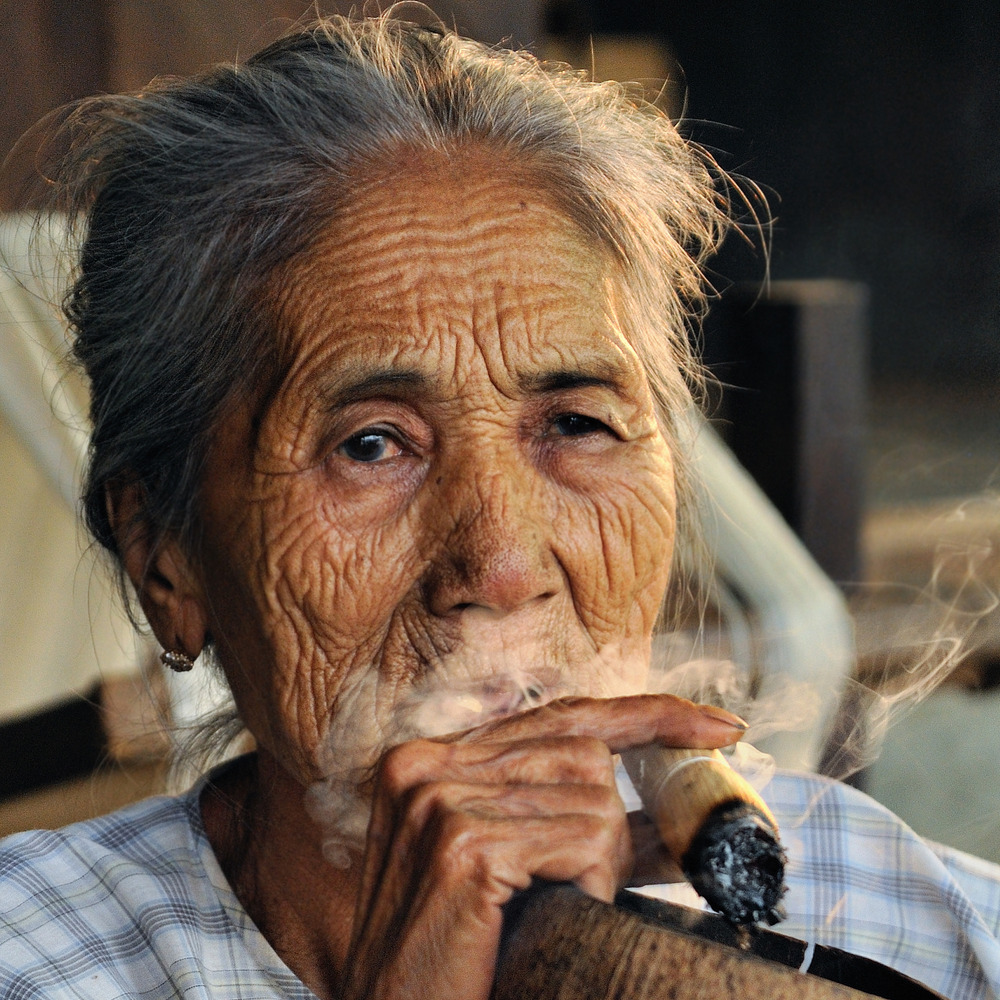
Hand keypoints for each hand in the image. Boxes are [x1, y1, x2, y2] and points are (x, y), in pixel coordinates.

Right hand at [339, 694, 745, 999]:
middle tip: (603, 881)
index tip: (716, 724)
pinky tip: (554, 916)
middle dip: (617, 821)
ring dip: (600, 861)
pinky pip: (583, 840)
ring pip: (592, 798)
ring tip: (554, 908)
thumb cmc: (453, 955)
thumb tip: (673, 821)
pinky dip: (591, 882)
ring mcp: (440, 799)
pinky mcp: (464, 845)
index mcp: (430, 759)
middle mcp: (427, 763)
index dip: (642, 714)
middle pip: (584, 753)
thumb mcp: (506, 869)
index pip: (557, 713)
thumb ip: (570, 827)